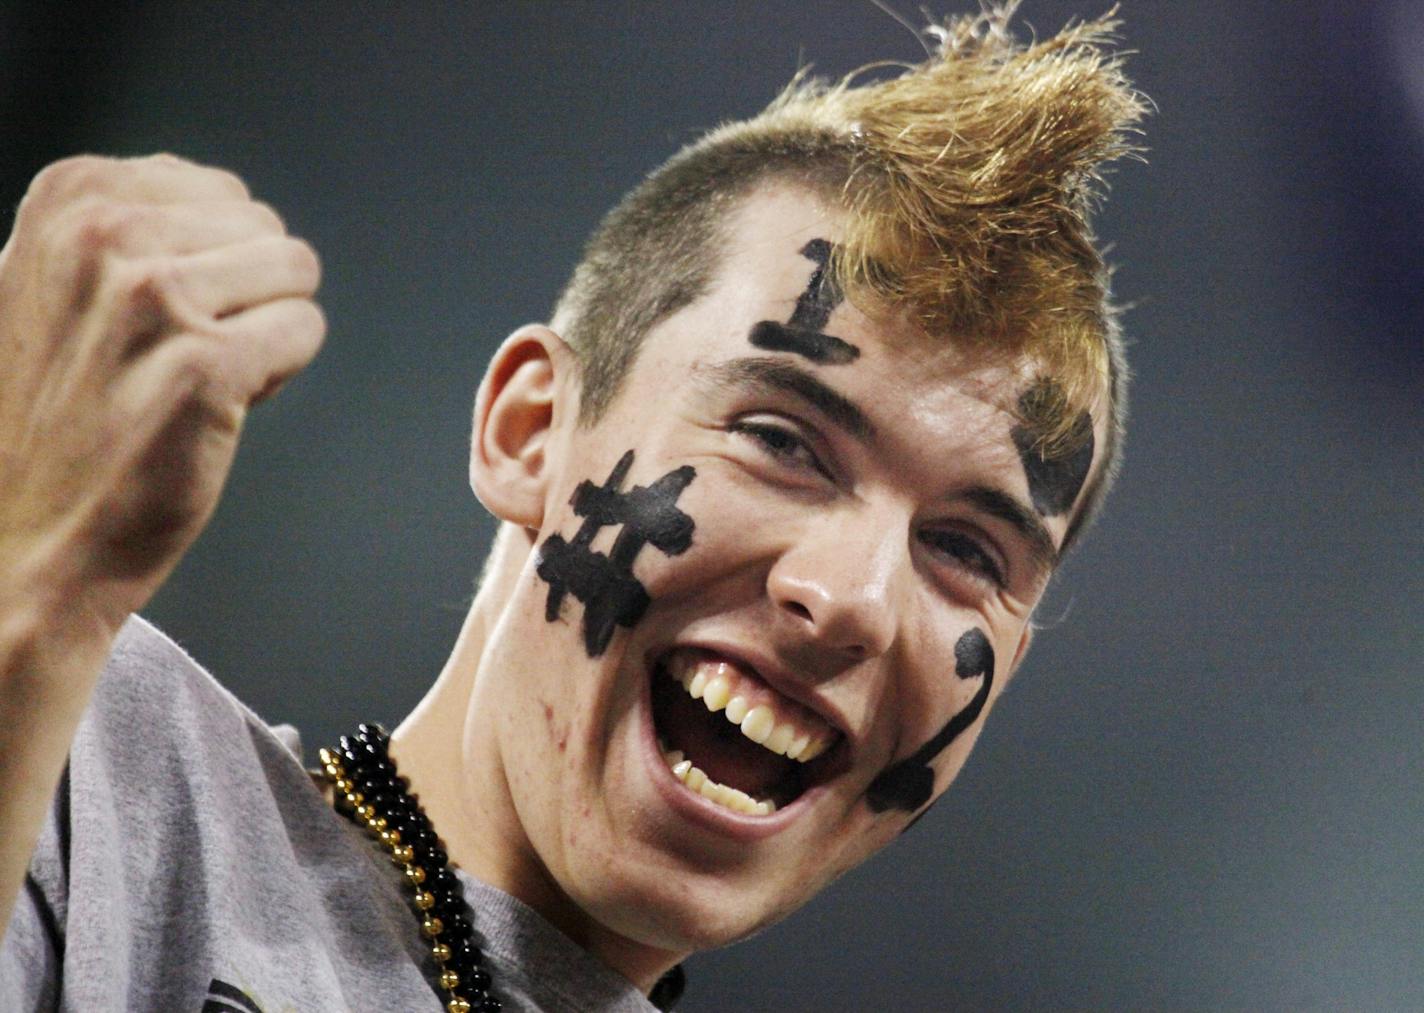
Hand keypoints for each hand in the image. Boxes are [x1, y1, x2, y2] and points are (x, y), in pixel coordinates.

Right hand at [0, 153, 324, 631]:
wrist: (24, 534)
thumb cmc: (51, 420)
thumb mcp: (48, 282)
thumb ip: (120, 228)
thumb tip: (222, 201)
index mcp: (70, 199)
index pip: (218, 192)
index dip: (212, 261)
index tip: (158, 316)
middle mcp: (106, 234)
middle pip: (264, 227)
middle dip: (246, 291)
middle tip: (180, 354)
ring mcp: (155, 298)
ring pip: (294, 270)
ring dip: (267, 326)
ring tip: (199, 375)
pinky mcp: (207, 363)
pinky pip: (303, 327)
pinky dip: (281, 368)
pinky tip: (221, 404)